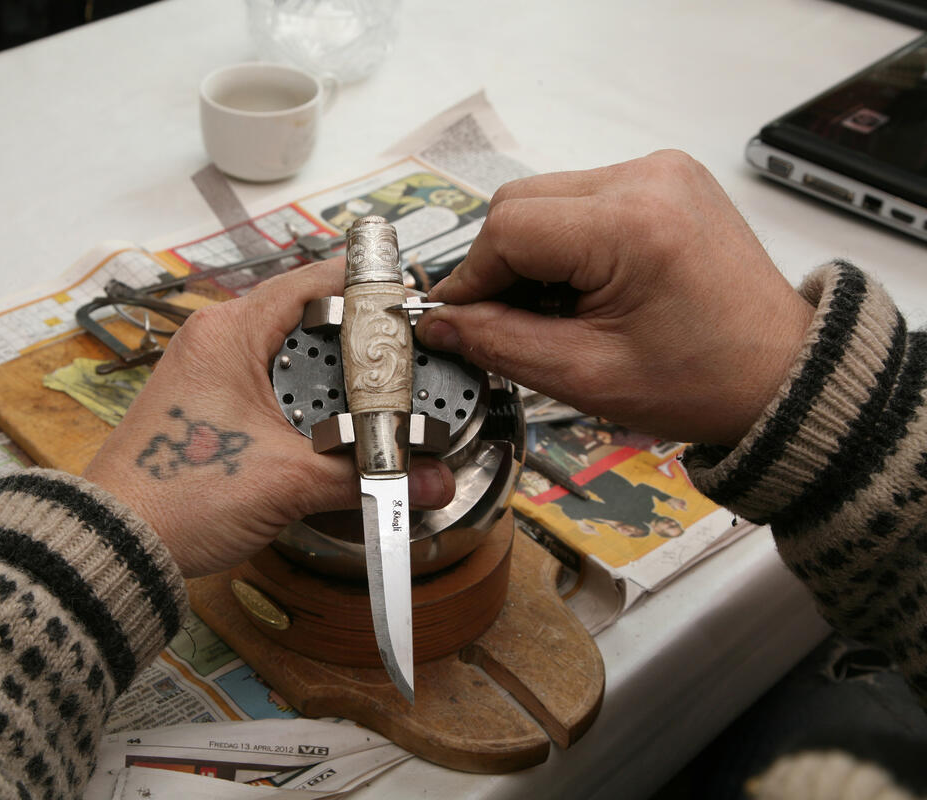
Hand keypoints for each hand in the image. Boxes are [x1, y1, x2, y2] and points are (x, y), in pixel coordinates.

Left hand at [83, 258, 454, 576]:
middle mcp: (217, 339)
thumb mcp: (288, 483)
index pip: (314, 280)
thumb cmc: (178, 497)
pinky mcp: (208, 402)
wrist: (117, 543)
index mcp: (230, 333)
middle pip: (307, 314)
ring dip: (334, 370)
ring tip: (385, 388)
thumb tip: (434, 479)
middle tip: (410, 356)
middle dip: (360, 336)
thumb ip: (367, 474)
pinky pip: (270, 382)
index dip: (368, 287)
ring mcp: (210, 370)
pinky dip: (308, 395)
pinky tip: (339, 421)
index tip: (412, 304)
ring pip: (290, 351)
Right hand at [417, 150, 814, 446]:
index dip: (471, 279)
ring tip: (556, 309)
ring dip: (532, 253)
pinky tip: (583, 286)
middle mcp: (647, 178)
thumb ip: (500, 342)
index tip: (457, 320)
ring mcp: (661, 171)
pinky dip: (565, 241)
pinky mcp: (666, 178)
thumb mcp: (585, 376)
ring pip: (546, 198)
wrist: (781, 374)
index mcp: (631, 224)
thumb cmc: (701, 382)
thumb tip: (438, 321)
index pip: (508, 228)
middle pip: (521, 202)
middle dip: (499, 265)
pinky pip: (583, 197)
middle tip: (506, 321)